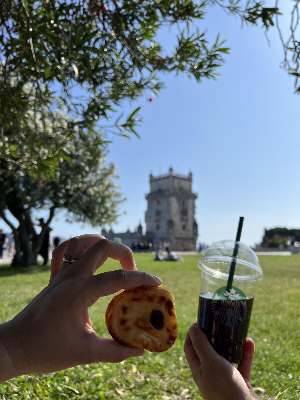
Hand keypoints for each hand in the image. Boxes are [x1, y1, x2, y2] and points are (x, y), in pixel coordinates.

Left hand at [0, 235, 161, 381]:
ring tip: (114, 259)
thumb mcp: (85, 353)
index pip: (118, 278)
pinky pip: (64, 250)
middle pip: (102, 246)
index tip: (157, 284)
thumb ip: (115, 351)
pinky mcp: (53, 277)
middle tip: (133, 273)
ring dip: (101, 244)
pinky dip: (78, 247)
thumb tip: (139, 351)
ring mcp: (60, 274)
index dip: (141, 279)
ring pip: (82, 242)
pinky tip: (88, 257)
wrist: (14, 346)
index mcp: (80, 292)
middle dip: (124, 254)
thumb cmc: (46, 350)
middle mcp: (70, 277)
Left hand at [184, 324, 260, 399]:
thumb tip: (192, 328)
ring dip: (231, 343)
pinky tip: (249, 342)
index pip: (190, 347)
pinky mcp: (240, 383)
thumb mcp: (210, 362)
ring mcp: (225, 379)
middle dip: (213, 335)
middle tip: (219, 322)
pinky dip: (245, 353)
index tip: (200, 319)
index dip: (193, 333)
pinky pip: (242, 364)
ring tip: (235, 329)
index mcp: (198, 369)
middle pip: (208, 350)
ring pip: (226, 356)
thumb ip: (201, 345)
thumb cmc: (224, 388)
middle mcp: (210, 374)